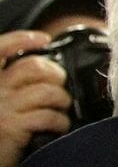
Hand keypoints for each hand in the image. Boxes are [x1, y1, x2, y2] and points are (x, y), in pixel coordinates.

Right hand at [0, 31, 70, 166]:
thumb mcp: (0, 107)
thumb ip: (12, 91)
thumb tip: (46, 80)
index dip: (20, 39)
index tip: (42, 39)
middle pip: (33, 67)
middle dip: (55, 73)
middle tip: (60, 85)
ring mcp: (3, 108)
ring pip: (46, 91)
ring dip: (62, 100)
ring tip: (62, 109)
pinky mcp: (13, 127)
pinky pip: (48, 116)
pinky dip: (60, 121)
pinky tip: (59, 127)